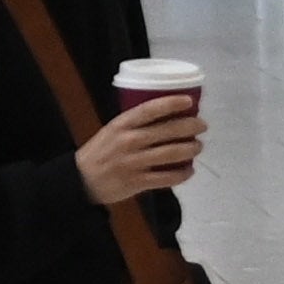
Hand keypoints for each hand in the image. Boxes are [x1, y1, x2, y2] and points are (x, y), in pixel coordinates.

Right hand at [73, 94, 202, 204]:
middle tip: (202, 125)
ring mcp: (134, 162)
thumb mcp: (112, 131)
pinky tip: (189, 170)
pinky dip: (182, 174)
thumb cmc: (100, 151)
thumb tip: (167, 117)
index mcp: (121, 125)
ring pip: (171, 154)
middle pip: (167, 131)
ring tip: (198, 146)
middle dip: (190, 127)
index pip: (150, 109)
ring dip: (190, 149)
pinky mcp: (138, 182)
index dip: (172, 104)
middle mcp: (129, 141)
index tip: (189, 101)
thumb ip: (134, 125)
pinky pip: (167, 178)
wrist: (81, 180)